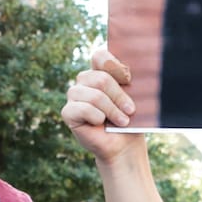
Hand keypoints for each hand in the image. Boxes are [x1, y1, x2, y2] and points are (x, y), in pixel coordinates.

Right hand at [62, 48, 141, 163]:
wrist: (123, 144)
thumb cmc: (130, 119)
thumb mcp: (133, 96)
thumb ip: (128, 80)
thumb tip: (127, 71)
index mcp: (99, 71)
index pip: (100, 56)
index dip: (115, 66)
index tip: (129, 81)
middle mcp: (84, 81)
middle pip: (101, 78)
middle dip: (119, 97)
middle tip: (130, 111)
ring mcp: (74, 95)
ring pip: (95, 95)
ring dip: (112, 110)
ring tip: (122, 121)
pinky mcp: (67, 112)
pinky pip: (84, 109)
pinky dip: (97, 118)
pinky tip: (100, 124)